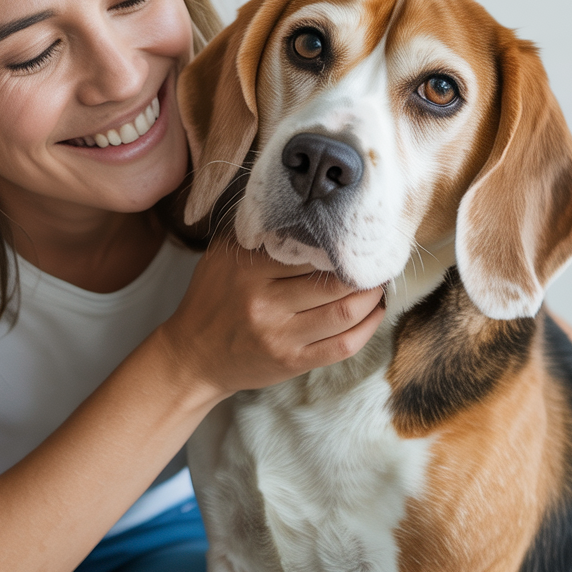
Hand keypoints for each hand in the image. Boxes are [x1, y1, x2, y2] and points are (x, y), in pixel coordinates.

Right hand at [158, 239, 385, 398]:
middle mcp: (264, 303)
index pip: (307, 250)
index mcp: (247, 270)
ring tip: (378, 282)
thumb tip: (303, 209)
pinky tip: (374, 312)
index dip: (336, 243)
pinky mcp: (292, 362)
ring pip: (344, 312)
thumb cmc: (212, 299)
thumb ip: (256, 232)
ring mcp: (280, 336)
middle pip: (332, 282)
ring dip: (371, 296)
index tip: (353, 235)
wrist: (193, 356)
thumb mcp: (222, 256)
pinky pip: (343, 346)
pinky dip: (368, 327)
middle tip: (376, 259)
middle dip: (363, 270)